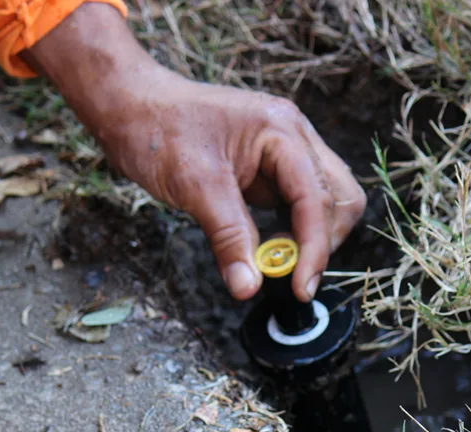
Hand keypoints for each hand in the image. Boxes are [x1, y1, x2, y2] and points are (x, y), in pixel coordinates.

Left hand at [23, 4, 365, 301]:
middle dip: (323, 240)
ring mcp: (285, 150)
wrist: (131, 104)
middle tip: (292, 275)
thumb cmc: (157, 131)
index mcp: (280, 131)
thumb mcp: (194, 186)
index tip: (300, 288)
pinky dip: (292, 230)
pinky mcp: (272, 167)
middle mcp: (293, 137)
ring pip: (326, 201)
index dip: (313, 248)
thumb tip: (250, 287)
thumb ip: (229, 238)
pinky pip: (299, 203)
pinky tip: (268, 246)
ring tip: (276, 262)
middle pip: (340, 197)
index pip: (316, 198)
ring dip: (310, 237)